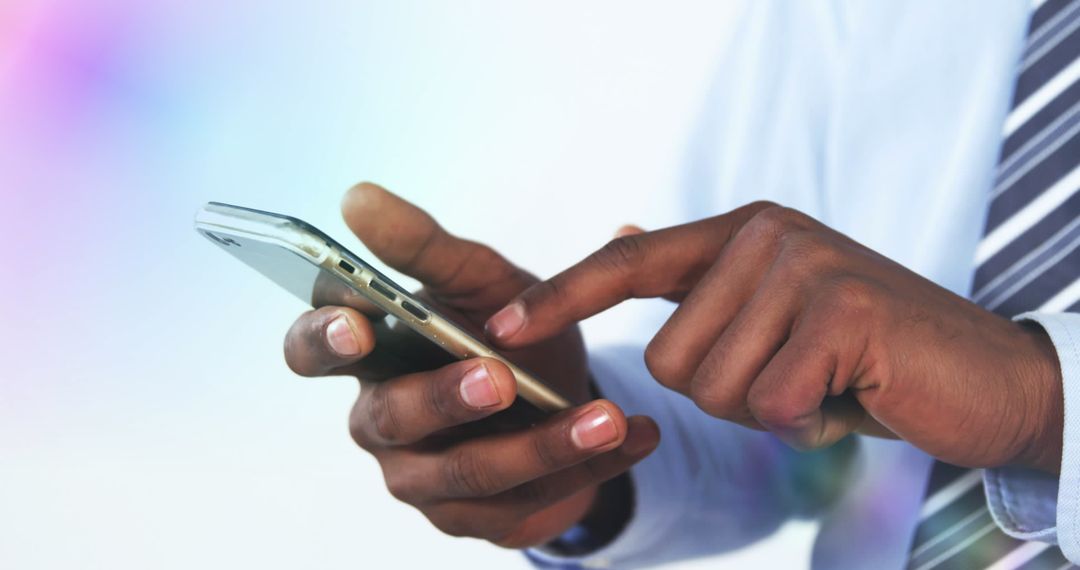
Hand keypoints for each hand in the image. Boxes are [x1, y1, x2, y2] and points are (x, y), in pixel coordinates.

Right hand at [283, 183, 659, 547]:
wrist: (555, 393)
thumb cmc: (501, 327)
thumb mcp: (478, 280)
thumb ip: (423, 244)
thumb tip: (358, 195)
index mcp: (367, 355)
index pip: (312, 350)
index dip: (325, 340)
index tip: (359, 322)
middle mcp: (380, 421)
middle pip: (392, 418)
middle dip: (445, 398)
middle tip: (500, 378)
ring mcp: (422, 478)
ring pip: (469, 470)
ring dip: (542, 445)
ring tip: (606, 416)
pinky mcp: (472, 518)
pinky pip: (528, 500)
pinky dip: (589, 467)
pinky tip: (635, 437)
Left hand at [486, 202, 1062, 472]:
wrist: (984, 377)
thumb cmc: (863, 356)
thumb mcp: (774, 310)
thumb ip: (697, 281)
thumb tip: (620, 232)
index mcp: (741, 232)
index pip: (628, 261)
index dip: (564, 297)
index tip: (502, 329)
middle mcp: (767, 235)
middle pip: (669, 359)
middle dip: (725, 394)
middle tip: (793, 375)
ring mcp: (805, 267)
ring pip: (713, 387)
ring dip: (765, 410)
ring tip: (824, 381)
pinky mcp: (842, 310)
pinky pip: (770, 406)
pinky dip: (807, 426)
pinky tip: (849, 398)